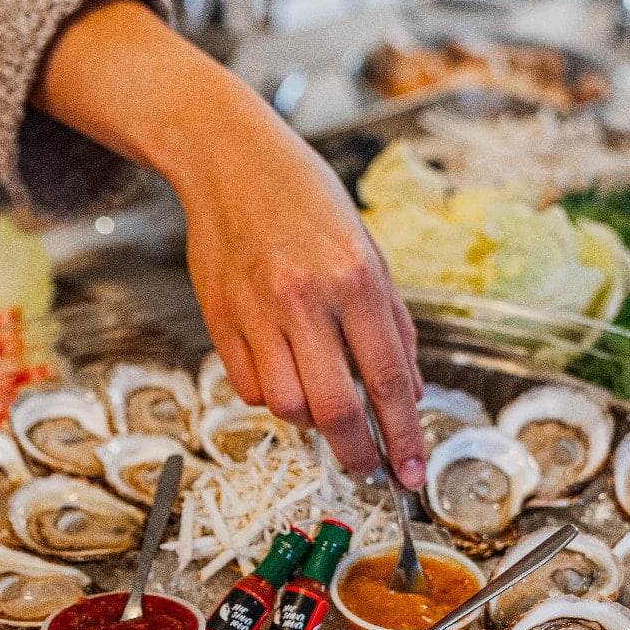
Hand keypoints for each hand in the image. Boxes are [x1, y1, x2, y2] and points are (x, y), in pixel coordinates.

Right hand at [34, 0, 425, 484]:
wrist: (228, 158)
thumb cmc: (306, 199)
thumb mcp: (368, 249)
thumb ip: (393, 323)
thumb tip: (410, 391)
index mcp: (356, 277)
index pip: (389, 377)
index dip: (403, 434)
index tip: (410, 471)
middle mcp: (306, 298)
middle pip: (336, 408)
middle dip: (358, 452)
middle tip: (369, 467)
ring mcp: (257, 310)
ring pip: (287, 406)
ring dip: (310, 420)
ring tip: (322, 402)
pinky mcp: (219, 318)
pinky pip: (249, 387)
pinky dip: (271, 396)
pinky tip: (284, 373)